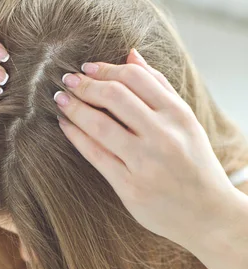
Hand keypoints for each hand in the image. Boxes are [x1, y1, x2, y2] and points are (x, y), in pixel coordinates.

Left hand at [55, 49, 235, 250]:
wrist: (207, 215)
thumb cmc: (194, 165)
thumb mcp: (186, 122)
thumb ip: (159, 87)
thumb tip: (130, 54)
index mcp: (179, 115)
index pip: (136, 78)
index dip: (106, 68)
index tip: (87, 67)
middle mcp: (163, 136)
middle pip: (115, 97)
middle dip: (85, 85)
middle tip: (67, 79)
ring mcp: (145, 163)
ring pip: (100, 125)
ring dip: (74, 108)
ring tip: (61, 99)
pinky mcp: (130, 187)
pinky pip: (96, 155)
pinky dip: (76, 136)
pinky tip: (65, 126)